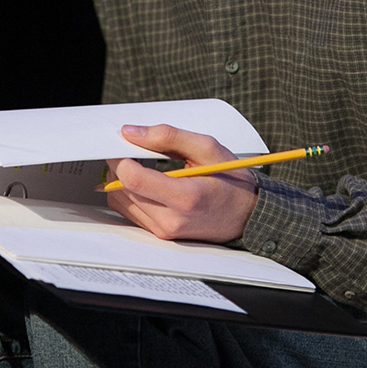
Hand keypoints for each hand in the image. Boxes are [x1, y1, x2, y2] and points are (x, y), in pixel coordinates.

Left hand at [103, 124, 258, 243]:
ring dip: (124, 181)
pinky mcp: (158, 234)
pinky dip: (131, 193)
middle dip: (122, 166)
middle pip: (122, 188)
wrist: (246, 215)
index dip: (121, 158)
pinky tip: (149, 184)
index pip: (133, 179)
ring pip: (119, 200)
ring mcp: (163, 230)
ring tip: (145, 168)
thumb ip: (170, 137)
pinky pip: (128, 211)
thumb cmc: (231, 180)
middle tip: (136, 152)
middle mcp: (171, 219)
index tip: (125, 145)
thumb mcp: (209, 149)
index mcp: (186, 197)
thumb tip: (131, 133)